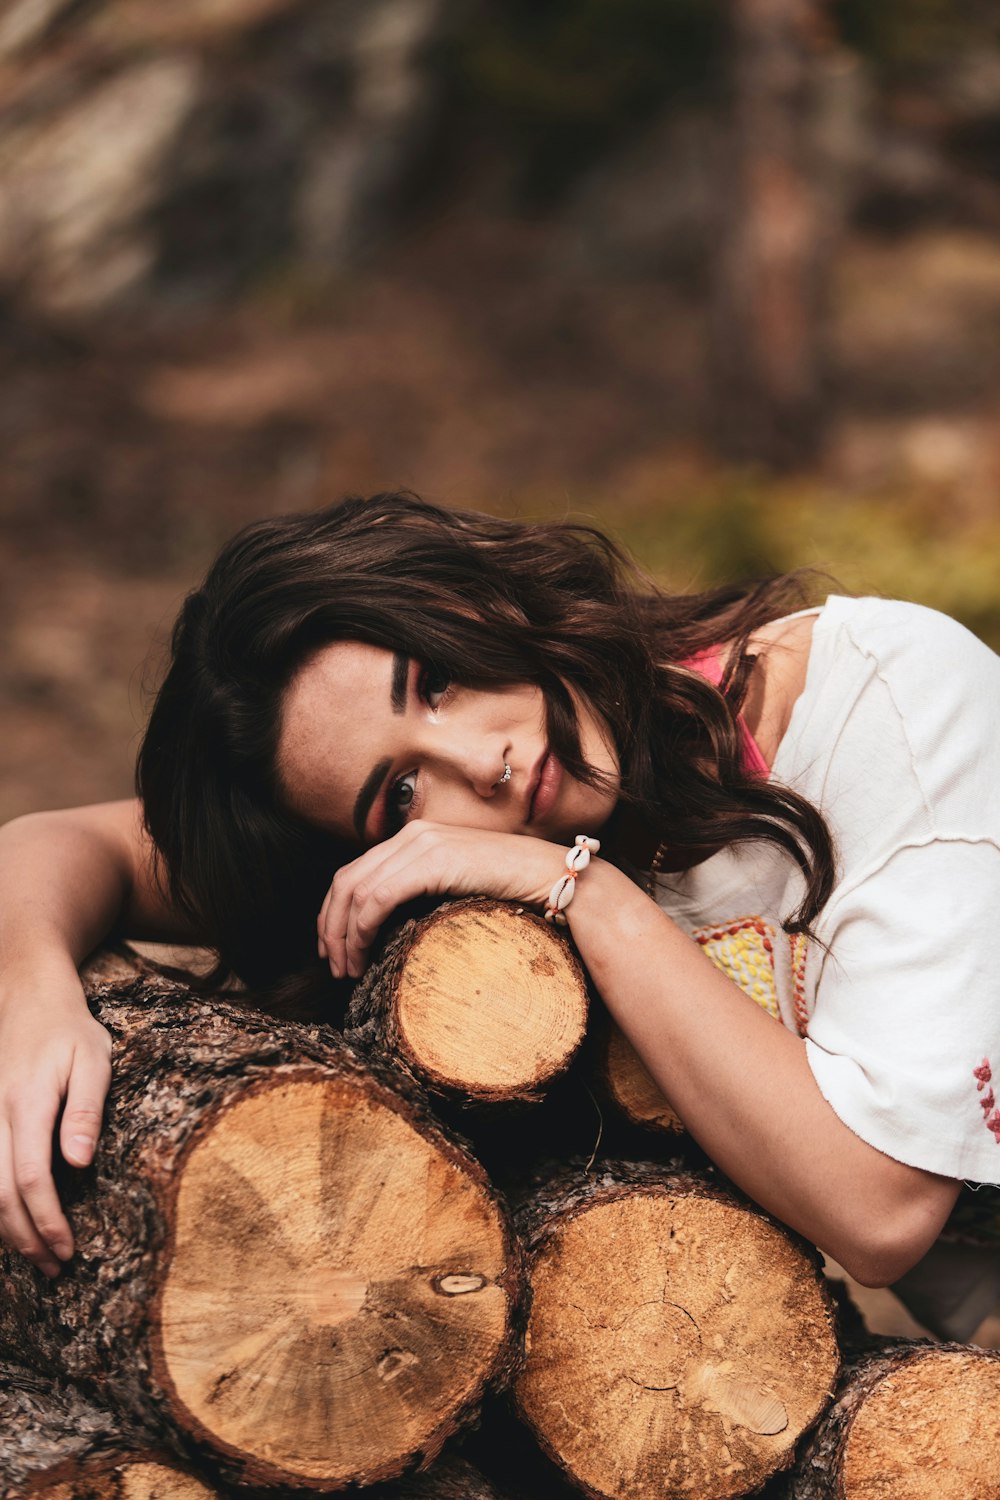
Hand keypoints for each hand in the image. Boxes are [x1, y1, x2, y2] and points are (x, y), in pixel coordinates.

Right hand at [0, 964, 110, 1275]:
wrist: (27, 995)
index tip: (68, 1249)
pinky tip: (12, 1225)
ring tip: (37, 1257)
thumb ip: (85, 1110)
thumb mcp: (92, 1059)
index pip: (29, 1179)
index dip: (47, 1221)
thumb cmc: (68, 1028)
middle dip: (25, 1239)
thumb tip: (76, 1163)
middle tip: (55, 1267)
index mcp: (25, 1104)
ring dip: (6, 1230)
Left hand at [316, 820, 566, 978]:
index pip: (354, 872)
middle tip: (335, 966)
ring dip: (345, 935)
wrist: (551, 875)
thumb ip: (424, 891)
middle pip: (346, 881)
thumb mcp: (456, 885)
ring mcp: (422, 844)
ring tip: (349, 969)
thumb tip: (390, 926)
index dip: (333, 912)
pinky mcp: (434, 861)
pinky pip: (379, 896)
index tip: (334, 948)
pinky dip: (363, 927)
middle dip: (331, 927)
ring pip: (357, 891)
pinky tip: (366, 952)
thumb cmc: (510, 887)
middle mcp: (412, 834)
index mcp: (414, 837)